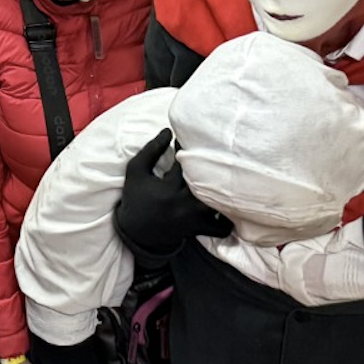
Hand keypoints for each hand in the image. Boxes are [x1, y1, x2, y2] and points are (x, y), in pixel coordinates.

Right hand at [112, 129, 229, 266]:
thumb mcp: (136, 171)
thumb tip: (168, 131)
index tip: (188, 143)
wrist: (137, 233)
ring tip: (226, 180)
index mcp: (168, 187)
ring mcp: (194, 217)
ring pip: (219, 204)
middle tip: (213, 157)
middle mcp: (184, 203)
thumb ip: (151, 149)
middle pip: (209, 182)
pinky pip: (221, 227)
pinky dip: (227, 219)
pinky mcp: (199, 228)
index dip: (190, 150)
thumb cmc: (136, 197)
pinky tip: (225, 207)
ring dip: (223, 192)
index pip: (187, 162)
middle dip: (212, 168)